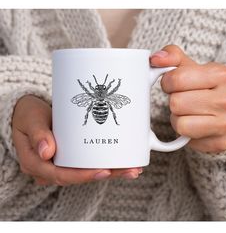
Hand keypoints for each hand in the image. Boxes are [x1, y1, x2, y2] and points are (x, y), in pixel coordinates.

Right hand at [12, 95, 141, 185]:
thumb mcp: (30, 120)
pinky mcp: (71, 156)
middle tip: (130, 171)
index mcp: (37, 164)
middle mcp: (51, 168)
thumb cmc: (28, 115)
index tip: (105, 171)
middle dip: (106, 174)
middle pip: (80, 176)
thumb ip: (37, 135)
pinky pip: (88, 163)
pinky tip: (121, 161)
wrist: (31, 113)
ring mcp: (62, 163)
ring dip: (111, 171)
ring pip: (87, 171)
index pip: (62, 176)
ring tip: (133, 168)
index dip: (84, 175)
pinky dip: (105, 162)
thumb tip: (47, 152)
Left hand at [150, 45, 225, 152]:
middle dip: (174, 102)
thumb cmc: (203, 88)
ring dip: (178, 118)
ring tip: (189, 113)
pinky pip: (185, 137)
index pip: (176, 79)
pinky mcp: (218, 142)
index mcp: (220, 75)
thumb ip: (172, 57)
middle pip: (176, 103)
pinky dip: (184, 132)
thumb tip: (155, 59)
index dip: (168, 83)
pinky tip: (194, 124)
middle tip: (184, 100)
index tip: (174, 85)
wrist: (225, 111)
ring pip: (179, 123)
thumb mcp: (190, 67)